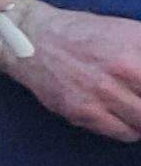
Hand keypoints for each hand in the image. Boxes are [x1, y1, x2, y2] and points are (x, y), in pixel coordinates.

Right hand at [7, 1, 140, 141]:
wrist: (34, 41)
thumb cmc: (86, 33)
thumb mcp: (130, 32)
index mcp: (137, 47)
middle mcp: (125, 69)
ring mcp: (104, 94)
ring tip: (137, 108)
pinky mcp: (85, 112)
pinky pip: (126, 133)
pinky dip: (133, 130)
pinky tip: (128, 119)